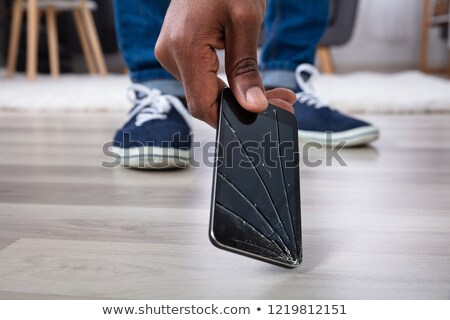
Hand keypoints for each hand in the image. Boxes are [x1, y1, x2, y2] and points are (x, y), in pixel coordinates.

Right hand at [155, 0, 294, 126]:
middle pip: (206, 100)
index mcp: (184, 48)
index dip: (233, 119)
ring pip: (205, 91)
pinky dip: (226, 85)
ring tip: (273, 93)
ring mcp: (171, 53)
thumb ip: (246, 68)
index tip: (266, 118)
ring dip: (238, 97)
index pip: (203, 105)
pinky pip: (201, 78)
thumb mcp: (246, 21)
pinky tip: (248, 84)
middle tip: (281, 103)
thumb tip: (253, 105)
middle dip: (243, 107)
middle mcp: (170, 54)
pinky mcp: (177, 50)